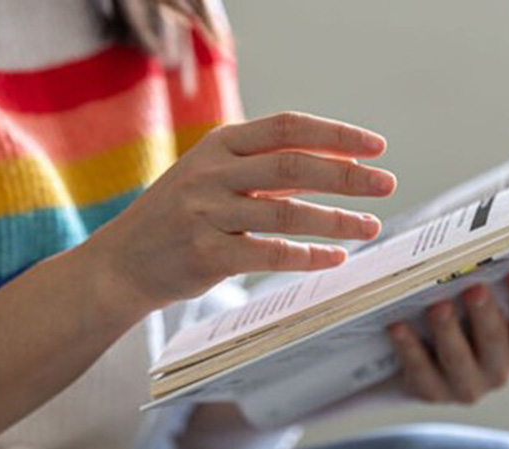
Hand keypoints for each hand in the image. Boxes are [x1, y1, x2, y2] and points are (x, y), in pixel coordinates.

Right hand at [87, 112, 395, 310]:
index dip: (336, 135)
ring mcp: (205, 213)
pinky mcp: (205, 254)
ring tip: (371, 225)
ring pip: (287, 213)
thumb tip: (338, 163)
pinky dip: (308, 256)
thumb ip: (266, 169)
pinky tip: (335, 257)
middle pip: (294, 165)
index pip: (287, 127)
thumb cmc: (178, 217)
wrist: (122, 262)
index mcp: (219, 145)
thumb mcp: (213, 177)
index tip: (375, 146)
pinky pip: (269, 254)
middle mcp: (211, 173)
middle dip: (347, 175)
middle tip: (387, 184)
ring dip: (337, 219)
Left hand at [386, 269, 508, 404]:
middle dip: (485, 314)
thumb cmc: (457, 313)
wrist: (418, 360)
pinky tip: (397, 326)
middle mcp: (500, 367)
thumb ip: (491, 275)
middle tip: (473, 288)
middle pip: (497, 340)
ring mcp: (467, 385)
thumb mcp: (477, 297)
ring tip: (437, 306)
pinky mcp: (432, 393)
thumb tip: (493, 233)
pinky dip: (409, 348)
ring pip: (458, 359)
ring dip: (447, 331)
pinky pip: (421, 372)